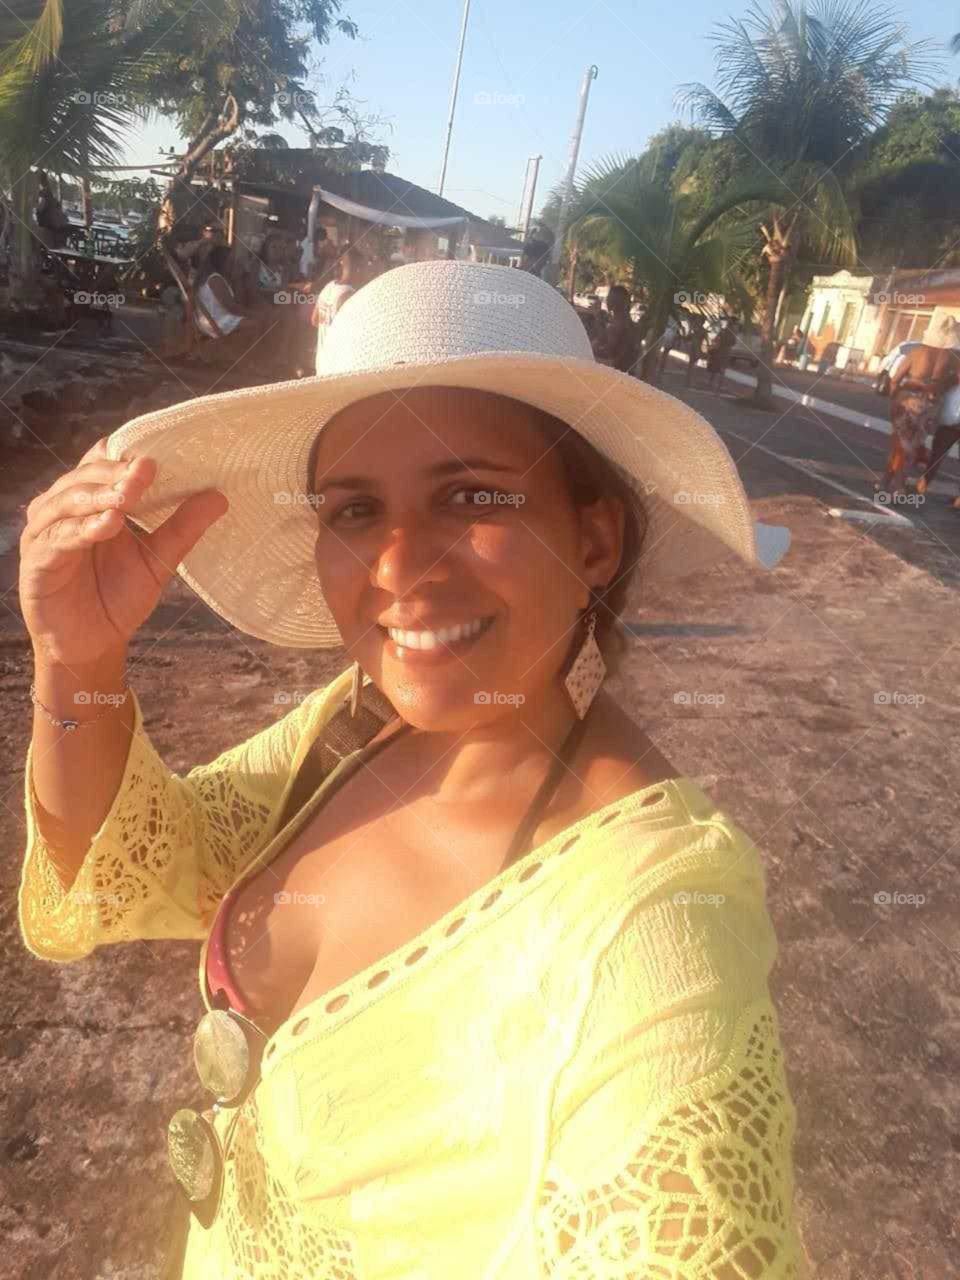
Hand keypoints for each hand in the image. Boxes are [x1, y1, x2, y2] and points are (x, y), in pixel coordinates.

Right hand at [20, 436, 228, 665]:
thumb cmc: (119, 595)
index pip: (102, 461)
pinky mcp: (37, 560)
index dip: (126, 455)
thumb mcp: (158, 559)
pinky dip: (83, 529)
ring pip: (68, 502)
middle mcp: (64, 508)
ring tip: (128, 496)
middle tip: (146, 470)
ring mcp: (46, 531)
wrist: (93, 643)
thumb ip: (183, 527)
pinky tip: (109, 525)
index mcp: (92, 500)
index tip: (158, 455)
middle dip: (116, 473)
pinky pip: (58, 538)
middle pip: (85, 476)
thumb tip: (219, 496)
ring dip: (99, 496)